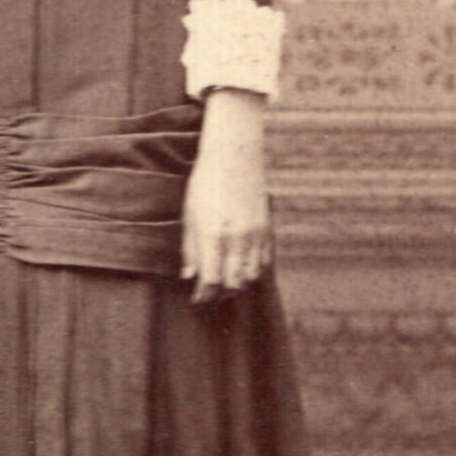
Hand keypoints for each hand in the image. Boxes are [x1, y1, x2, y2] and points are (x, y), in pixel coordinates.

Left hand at [182, 88, 272, 304]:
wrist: (234, 156)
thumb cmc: (205, 183)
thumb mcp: (189, 215)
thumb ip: (190, 249)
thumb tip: (189, 277)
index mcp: (213, 236)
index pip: (210, 281)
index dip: (203, 296)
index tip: (196, 299)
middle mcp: (236, 240)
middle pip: (232, 285)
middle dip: (220, 294)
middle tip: (209, 294)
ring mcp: (254, 235)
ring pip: (250, 277)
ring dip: (237, 284)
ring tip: (224, 280)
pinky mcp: (266, 229)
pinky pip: (262, 262)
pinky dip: (251, 270)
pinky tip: (240, 266)